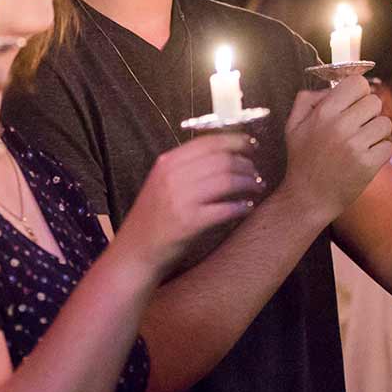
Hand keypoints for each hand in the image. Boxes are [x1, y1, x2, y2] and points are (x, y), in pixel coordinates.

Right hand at [111, 132, 264, 277]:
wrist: (135, 251)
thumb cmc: (152, 218)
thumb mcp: (161, 183)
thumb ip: (185, 167)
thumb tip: (222, 153)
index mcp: (167, 163)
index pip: (208, 142)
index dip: (235, 141)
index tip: (251, 145)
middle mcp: (172, 176)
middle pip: (221, 159)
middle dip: (245, 164)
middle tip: (255, 171)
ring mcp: (180, 199)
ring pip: (227, 180)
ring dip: (247, 183)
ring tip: (255, 187)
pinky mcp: (189, 222)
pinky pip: (225, 209)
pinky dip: (240, 206)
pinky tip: (246, 207)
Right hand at [279, 76, 391, 216]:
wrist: (308, 197)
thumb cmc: (302, 159)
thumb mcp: (293, 124)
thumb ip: (307, 99)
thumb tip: (333, 87)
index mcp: (323, 113)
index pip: (357, 83)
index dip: (358, 92)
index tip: (353, 104)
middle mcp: (340, 126)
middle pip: (375, 101)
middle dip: (368, 113)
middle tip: (356, 127)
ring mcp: (356, 146)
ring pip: (385, 123)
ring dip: (376, 132)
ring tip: (361, 143)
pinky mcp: (369, 164)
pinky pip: (389, 145)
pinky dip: (380, 151)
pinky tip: (365, 157)